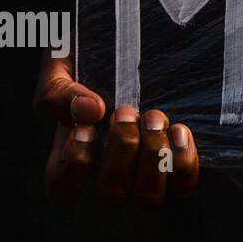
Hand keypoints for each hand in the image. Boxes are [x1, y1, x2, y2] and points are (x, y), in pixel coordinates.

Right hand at [33, 51, 199, 204]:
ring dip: (153, 158)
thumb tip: (89, 111)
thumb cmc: (92, 59)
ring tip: (156, 116)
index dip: (74, 163)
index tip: (87, 126)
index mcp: (76, 155)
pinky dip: (183, 162)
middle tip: (128, 111)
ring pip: (148, 198)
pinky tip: (180, 130)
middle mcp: (110, 173)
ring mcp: (146, 175)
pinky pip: (183, 186)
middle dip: (122, 151)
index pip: (62, 188)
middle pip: (111, 193)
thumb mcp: (63, 67)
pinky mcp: (178, 168)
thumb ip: (59, 91)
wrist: (140, 43)